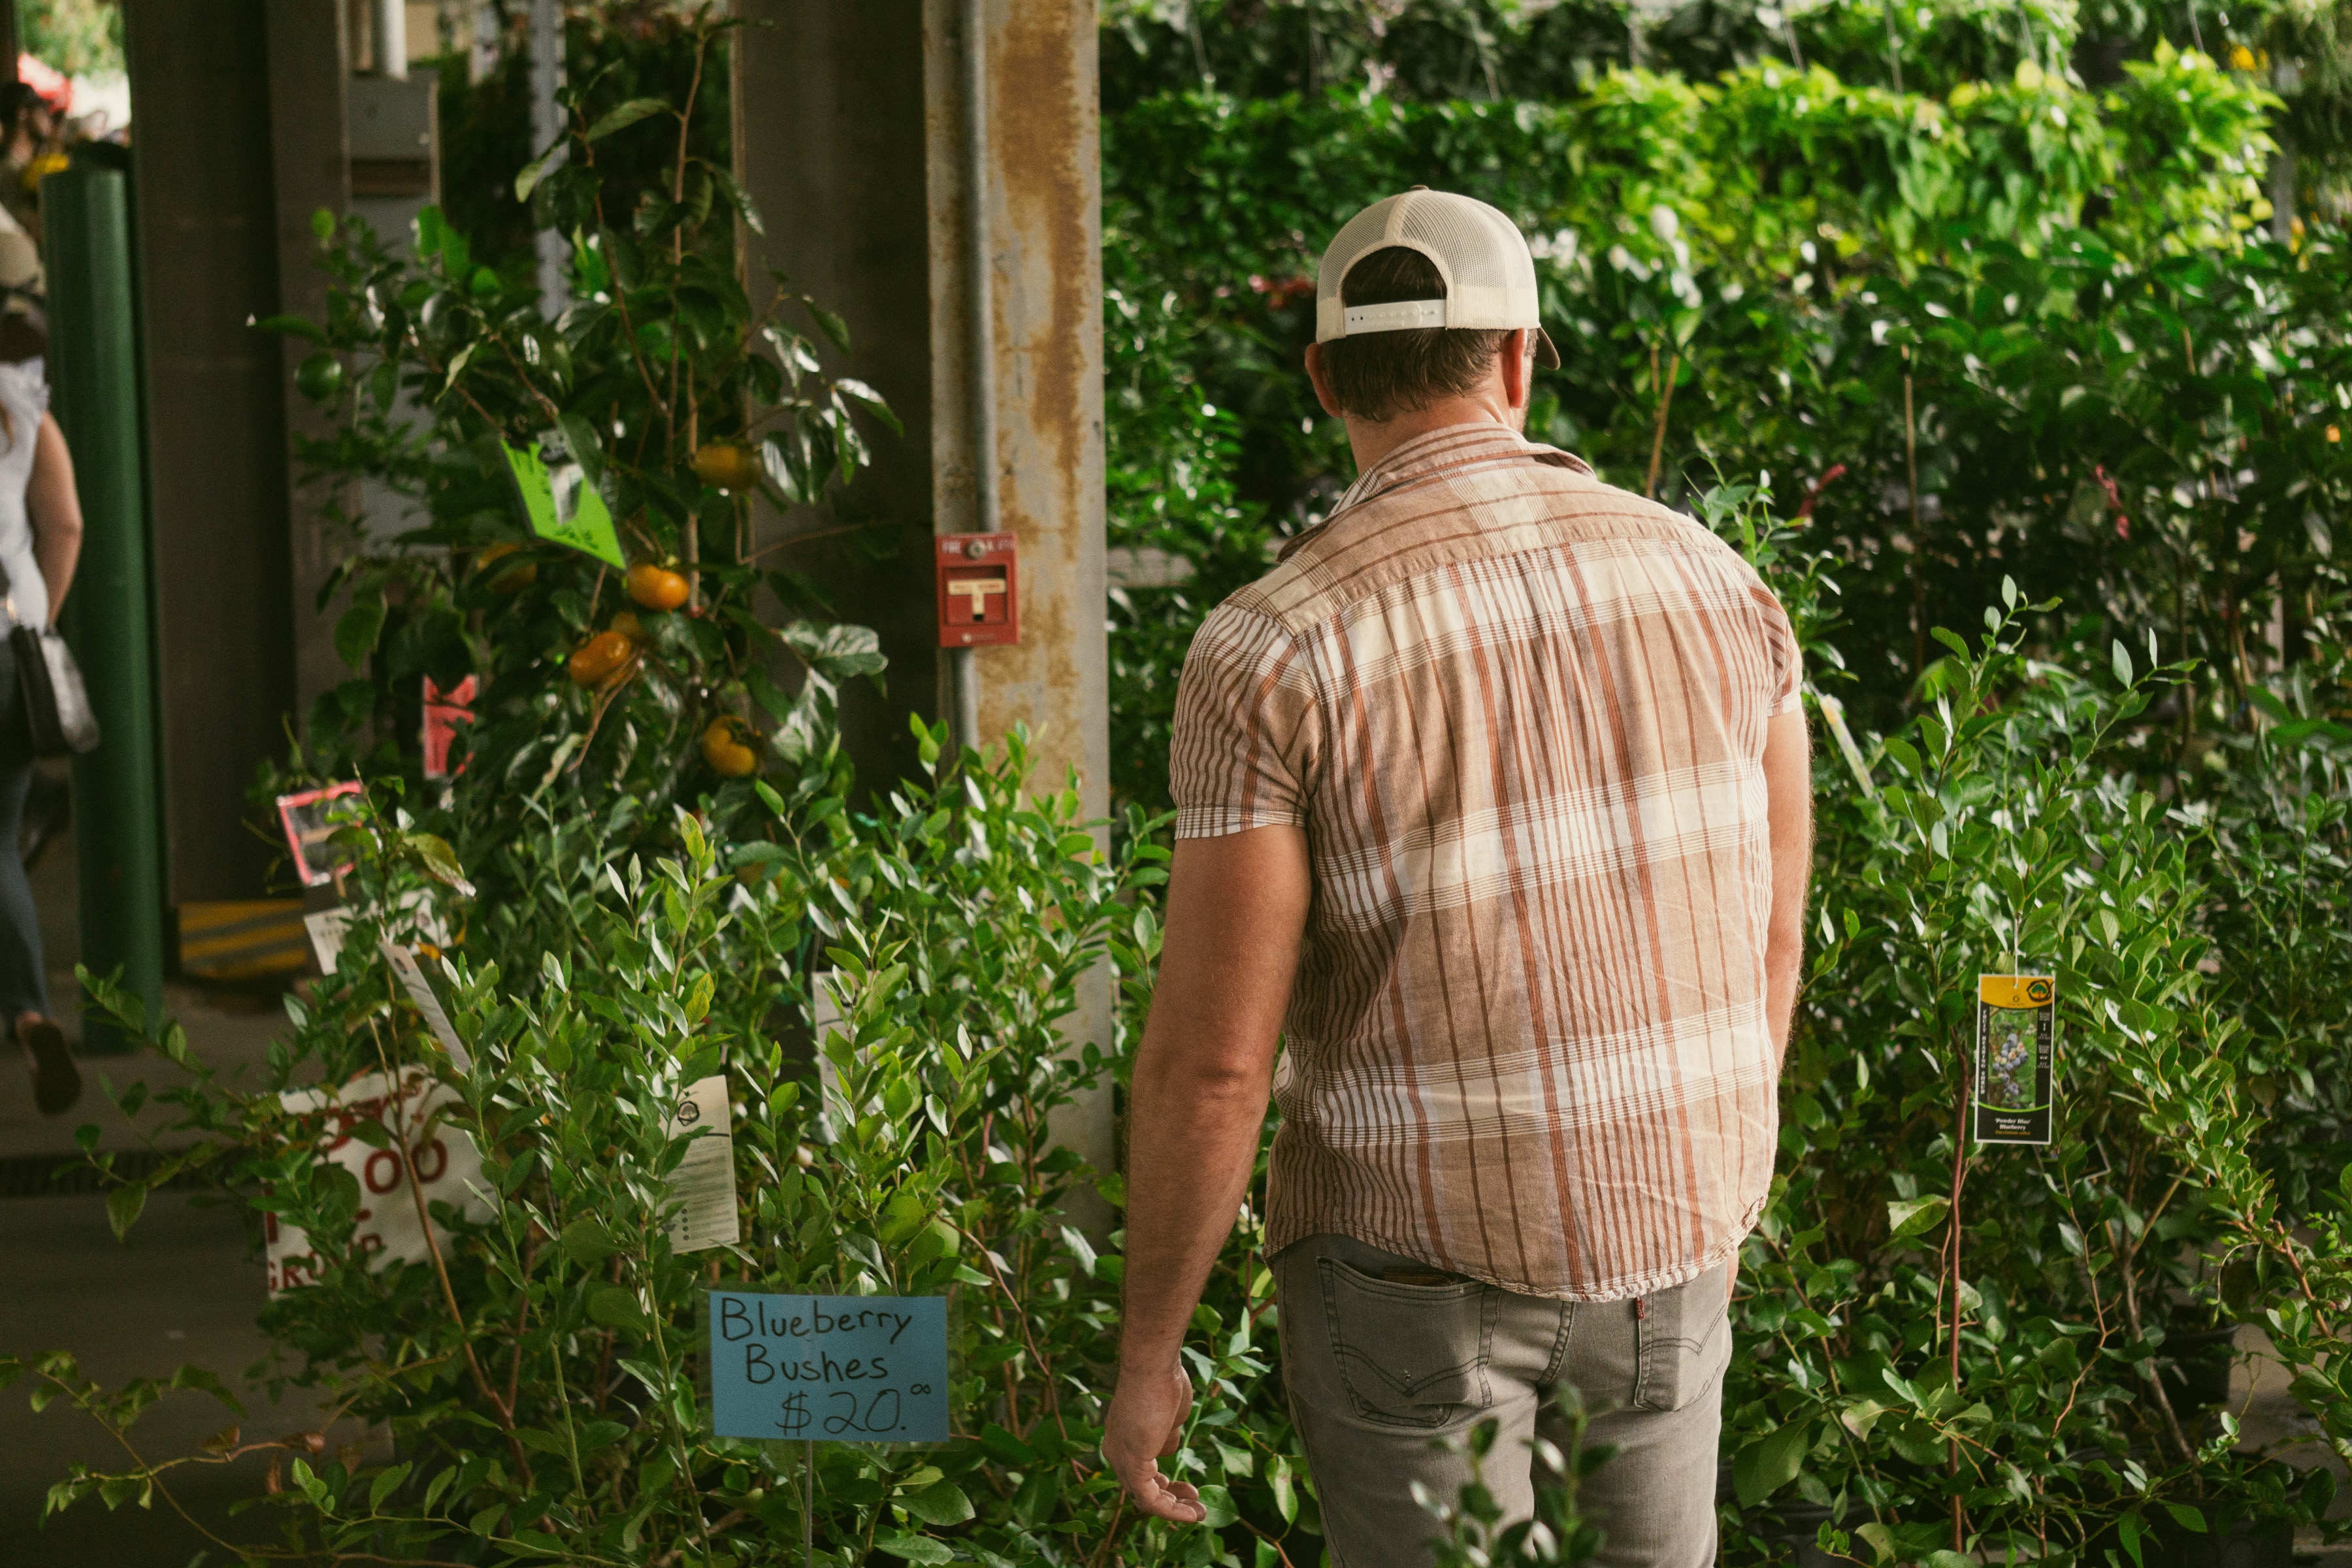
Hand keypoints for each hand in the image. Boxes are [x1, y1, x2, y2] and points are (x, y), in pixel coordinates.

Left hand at [1102, 1358, 1204, 1523]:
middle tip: (1196, 1504)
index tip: (1189, 1489)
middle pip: (1142, 1488)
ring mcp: (1121, 1459)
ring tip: (1200, 1513)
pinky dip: (1171, 1510)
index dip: (1166, 1485)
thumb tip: (1168, 1449)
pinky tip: (1191, 1512)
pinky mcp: (1131, 1465)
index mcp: (1123, 1438)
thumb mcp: (1168, 1415)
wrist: (1153, 1366)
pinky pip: (1149, 1499)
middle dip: (1172, 1500)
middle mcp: (1116, 1451)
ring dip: (1174, 1509)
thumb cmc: (1162, 1381)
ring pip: (1145, 1498)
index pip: (1141, 1473)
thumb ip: (1166, 1435)